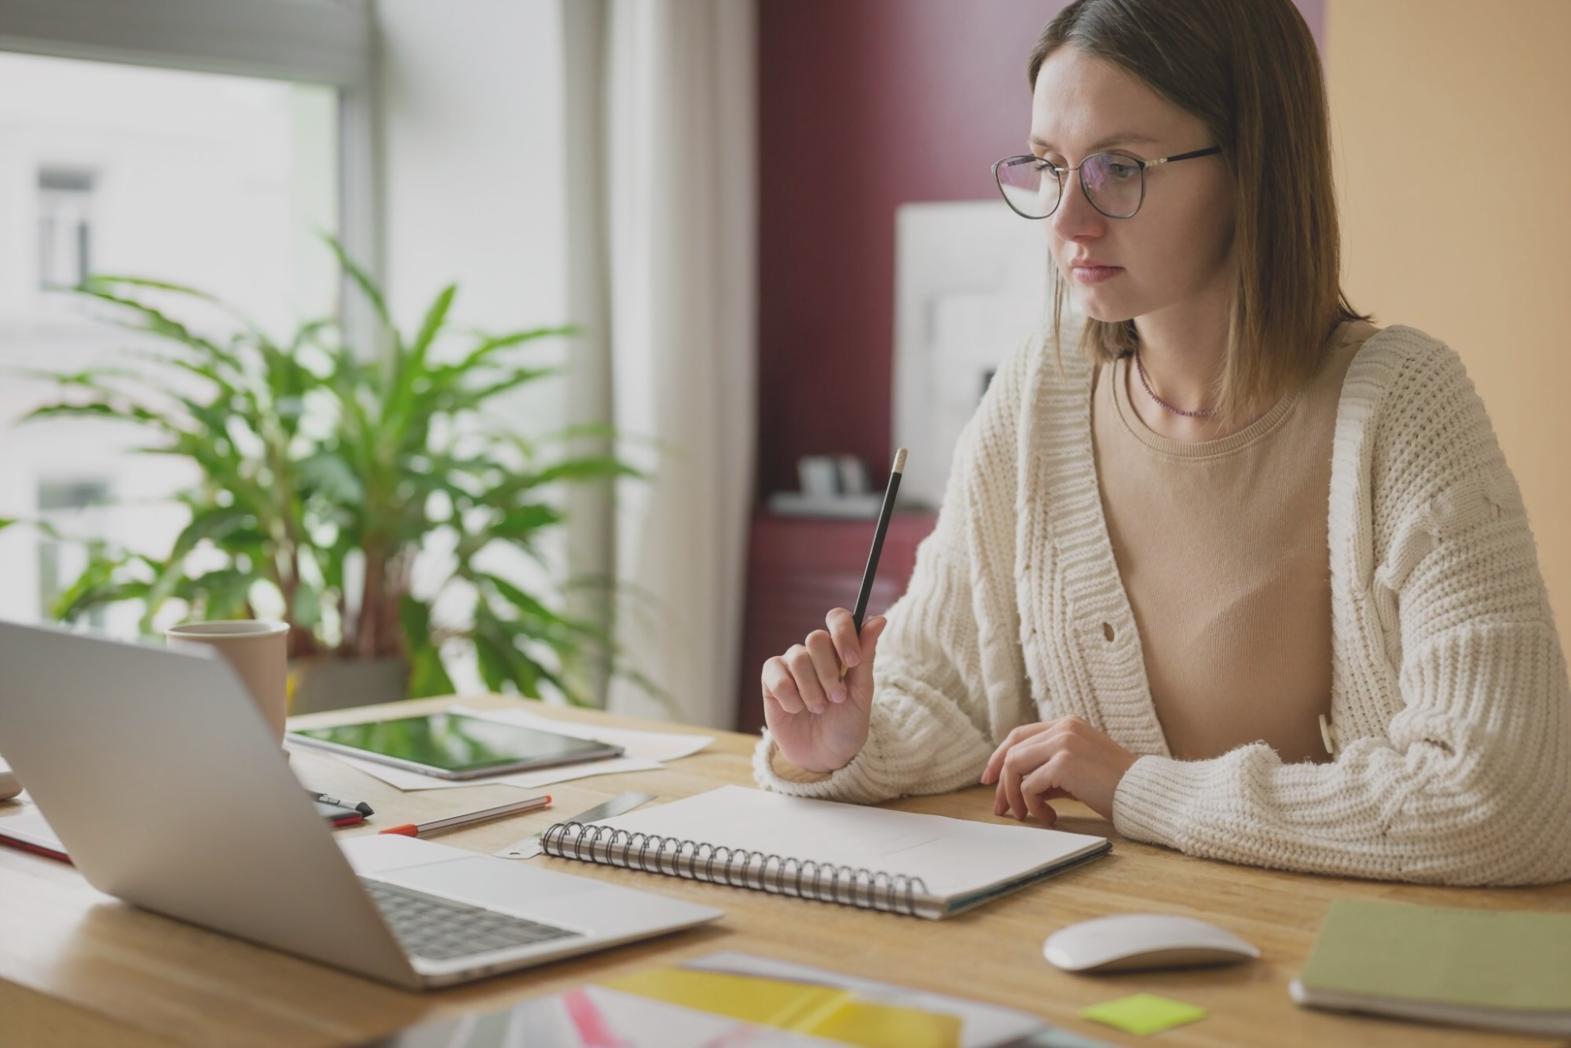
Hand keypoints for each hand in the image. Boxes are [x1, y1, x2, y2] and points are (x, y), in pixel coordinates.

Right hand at [761, 608, 888, 773]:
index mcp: (839, 650)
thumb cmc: (847, 724)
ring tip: (819, 709)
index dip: (843, 634)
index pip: (838, 618)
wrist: (825, 757)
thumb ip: (866, 655)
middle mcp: (814, 653)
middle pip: (816, 638)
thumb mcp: (862, 693)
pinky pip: (777, 676)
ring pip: (798, 658)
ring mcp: (791, 665)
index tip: (851, 662)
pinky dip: (790, 697)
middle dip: (829, 673)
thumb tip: (879, 619)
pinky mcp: (771, 681)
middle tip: (837, 698)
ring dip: (812, 690)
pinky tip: (796, 710)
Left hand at [979, 716, 1137, 826]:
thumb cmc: (1113, 786)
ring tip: (1026, 815)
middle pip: (1012, 750)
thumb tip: (1017, 786)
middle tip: (999, 807)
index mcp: (1067, 724)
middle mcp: (1063, 727)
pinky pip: (1030, 785)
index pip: (1019, 735)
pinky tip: (1049, 817)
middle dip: (1001, 781)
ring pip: (1015, 766)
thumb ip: (1048, 770)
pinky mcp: (1064, 762)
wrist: (1143, 793)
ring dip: (1014, 795)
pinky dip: (1032, 805)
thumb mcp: (1077, 771)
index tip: (989, 780)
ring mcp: (1063, 742)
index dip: (999, 757)